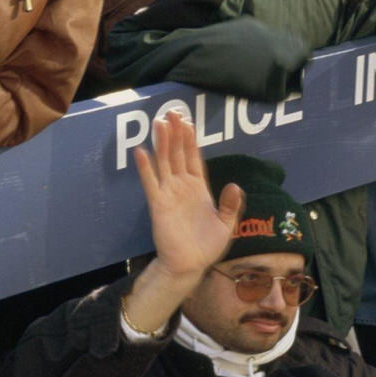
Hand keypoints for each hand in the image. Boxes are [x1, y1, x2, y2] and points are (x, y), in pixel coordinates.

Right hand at [136, 112, 243, 281]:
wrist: (190, 264)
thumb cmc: (206, 246)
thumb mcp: (226, 224)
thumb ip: (230, 205)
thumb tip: (234, 186)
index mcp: (200, 189)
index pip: (195, 159)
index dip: (192, 141)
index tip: (188, 122)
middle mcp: (183, 187)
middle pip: (178, 154)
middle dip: (176, 134)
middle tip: (172, 112)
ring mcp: (169, 194)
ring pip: (165, 163)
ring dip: (162, 143)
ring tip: (159, 123)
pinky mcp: (159, 204)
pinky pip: (151, 183)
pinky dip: (146, 167)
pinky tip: (141, 151)